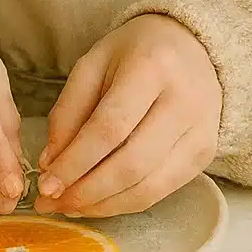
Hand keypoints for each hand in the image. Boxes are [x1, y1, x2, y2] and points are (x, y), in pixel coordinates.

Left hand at [32, 14, 221, 217]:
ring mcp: (200, 130)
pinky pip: (161, 192)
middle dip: (86, 191)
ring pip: (147, 187)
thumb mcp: (94, 63)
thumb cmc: (136, 52)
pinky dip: (125, 204)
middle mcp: (184, 101)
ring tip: (70, 206)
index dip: (76, 162)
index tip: (46, 185)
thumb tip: (51, 164)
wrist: (192, 45)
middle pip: (131, 163)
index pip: (110, 127)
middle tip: (53, 202)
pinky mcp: (206, 154)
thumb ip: (68, 111)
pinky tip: (99, 201)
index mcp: (152, 67)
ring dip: (102, 204)